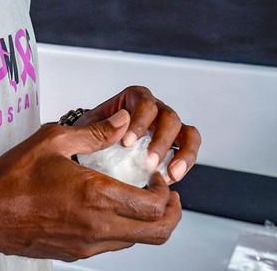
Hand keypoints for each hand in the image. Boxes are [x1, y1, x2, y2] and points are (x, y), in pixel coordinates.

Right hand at [0, 109, 181, 261]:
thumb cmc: (12, 177)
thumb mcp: (54, 140)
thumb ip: (95, 131)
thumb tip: (124, 120)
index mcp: (95, 196)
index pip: (155, 207)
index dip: (166, 193)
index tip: (157, 176)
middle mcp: (96, 227)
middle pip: (157, 234)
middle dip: (170, 214)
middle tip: (165, 195)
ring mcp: (86, 245)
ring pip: (135, 242)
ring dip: (145, 222)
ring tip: (135, 197)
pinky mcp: (75, 254)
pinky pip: (112, 246)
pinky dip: (121, 229)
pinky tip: (107, 207)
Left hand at [75, 86, 201, 182]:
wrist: (91, 149)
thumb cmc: (91, 136)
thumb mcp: (87, 129)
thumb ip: (99, 126)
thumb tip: (121, 122)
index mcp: (134, 99)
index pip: (144, 103)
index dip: (139, 122)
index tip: (127, 143)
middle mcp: (156, 109)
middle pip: (169, 117)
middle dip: (161, 142)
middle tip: (148, 164)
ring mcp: (168, 127)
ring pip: (187, 133)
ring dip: (181, 154)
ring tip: (170, 175)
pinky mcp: (177, 145)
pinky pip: (189, 149)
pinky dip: (184, 163)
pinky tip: (172, 178)